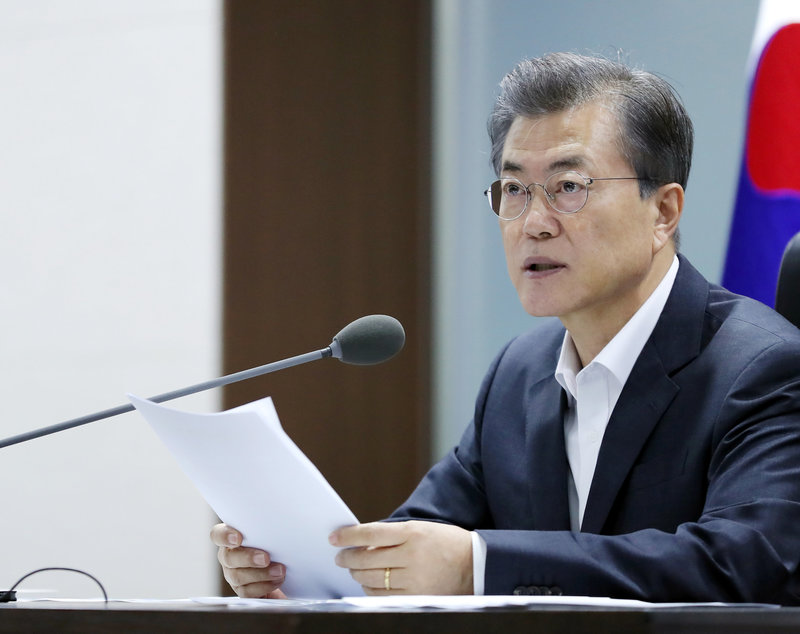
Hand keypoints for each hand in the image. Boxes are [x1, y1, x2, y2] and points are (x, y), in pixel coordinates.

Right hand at [210, 523, 286, 597]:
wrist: (286, 566)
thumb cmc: (276, 543)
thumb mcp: (272, 531)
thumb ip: (269, 525)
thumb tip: (283, 512)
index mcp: (231, 537)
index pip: (218, 534)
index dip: (225, 536)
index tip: (238, 538)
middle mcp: (229, 556)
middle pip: (228, 558)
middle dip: (248, 558)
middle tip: (266, 558)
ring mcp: (233, 574)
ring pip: (238, 576)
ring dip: (261, 574)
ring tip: (280, 570)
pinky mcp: (242, 590)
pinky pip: (248, 591)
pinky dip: (265, 586)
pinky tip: (277, 580)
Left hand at [329, 520, 472, 594]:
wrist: (476, 564)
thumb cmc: (446, 542)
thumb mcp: (421, 529)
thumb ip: (394, 535)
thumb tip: (362, 542)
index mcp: (413, 533)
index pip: (372, 533)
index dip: (349, 536)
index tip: (334, 538)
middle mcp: (412, 555)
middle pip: (367, 558)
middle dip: (348, 558)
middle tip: (340, 557)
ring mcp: (414, 578)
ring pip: (372, 578)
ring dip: (357, 574)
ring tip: (353, 569)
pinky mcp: (416, 597)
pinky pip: (383, 596)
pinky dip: (370, 589)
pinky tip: (367, 583)